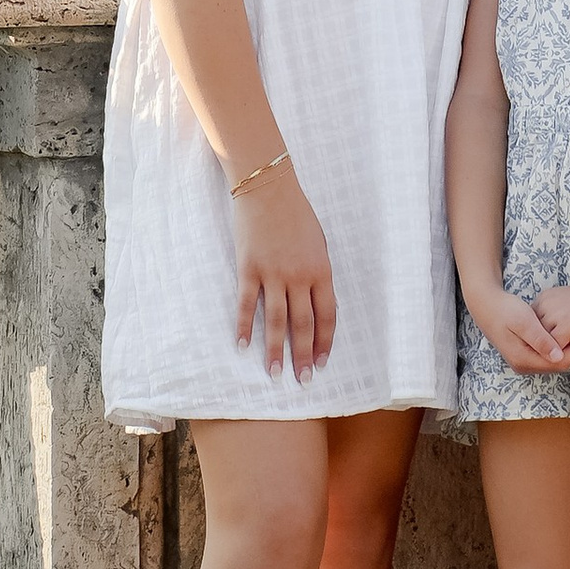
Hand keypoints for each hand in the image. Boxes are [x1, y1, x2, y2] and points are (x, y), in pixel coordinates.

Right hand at [234, 171, 334, 379]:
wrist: (268, 189)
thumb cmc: (297, 214)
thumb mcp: (319, 243)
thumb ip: (318, 274)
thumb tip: (318, 304)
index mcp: (321, 270)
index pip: (326, 316)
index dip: (324, 342)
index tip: (322, 363)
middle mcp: (299, 277)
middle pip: (302, 325)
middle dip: (303, 355)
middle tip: (302, 380)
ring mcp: (272, 274)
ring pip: (276, 322)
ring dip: (275, 351)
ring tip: (274, 374)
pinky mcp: (249, 269)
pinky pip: (246, 305)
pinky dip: (244, 327)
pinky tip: (242, 346)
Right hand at [469, 283, 569, 375]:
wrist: (486, 305)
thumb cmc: (504, 309)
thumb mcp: (524, 321)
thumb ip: (540, 340)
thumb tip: (559, 357)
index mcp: (523, 359)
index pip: (559, 364)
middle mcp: (523, 366)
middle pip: (556, 366)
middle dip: (568, 350)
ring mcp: (522, 362)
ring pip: (551, 361)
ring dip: (560, 348)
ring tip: (561, 327)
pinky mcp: (522, 356)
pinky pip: (544, 356)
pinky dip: (552, 346)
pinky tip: (551, 331)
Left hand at [533, 276, 569, 354]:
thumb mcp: (568, 302)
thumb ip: (554, 314)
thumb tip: (548, 334)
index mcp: (543, 298)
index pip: (532, 327)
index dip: (546, 335)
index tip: (563, 334)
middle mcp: (543, 306)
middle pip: (535, 337)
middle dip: (549, 344)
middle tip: (568, 342)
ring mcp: (553, 317)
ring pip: (543, 346)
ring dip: (557, 350)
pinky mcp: (564, 328)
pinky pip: (555, 351)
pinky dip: (565, 353)